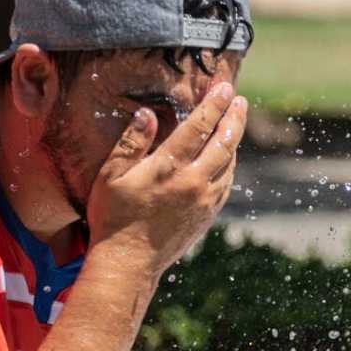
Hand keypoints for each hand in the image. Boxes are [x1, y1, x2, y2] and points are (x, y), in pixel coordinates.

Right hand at [86, 82, 246, 275]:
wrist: (129, 263)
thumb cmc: (113, 216)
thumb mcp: (111, 176)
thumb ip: (132, 142)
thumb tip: (147, 113)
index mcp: (169, 168)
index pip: (199, 127)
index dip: (213, 104)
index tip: (223, 88)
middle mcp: (193, 182)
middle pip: (224, 142)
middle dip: (234, 118)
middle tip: (239, 100)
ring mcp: (204, 200)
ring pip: (229, 163)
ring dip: (235, 140)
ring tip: (236, 122)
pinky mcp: (208, 215)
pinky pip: (226, 183)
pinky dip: (230, 164)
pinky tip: (228, 156)